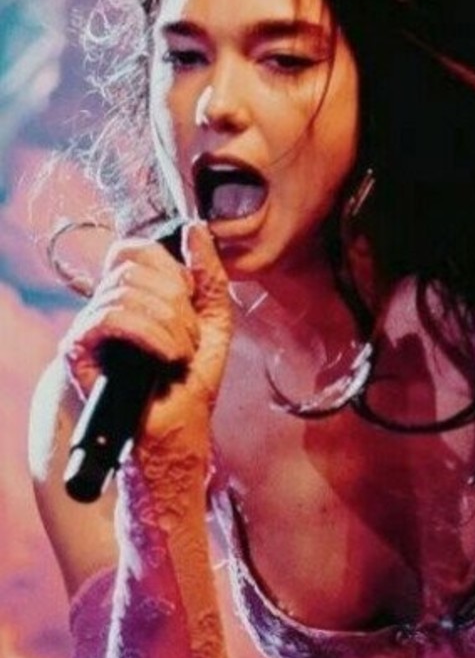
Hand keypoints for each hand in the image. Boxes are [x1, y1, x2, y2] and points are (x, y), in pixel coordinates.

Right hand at [60, 223, 232, 451]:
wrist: (178, 428)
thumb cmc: (192, 380)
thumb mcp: (213, 321)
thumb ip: (209, 274)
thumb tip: (195, 228)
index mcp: (136, 293)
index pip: (137, 249)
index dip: (170, 270)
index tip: (190, 302)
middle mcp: (107, 302)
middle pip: (135, 266)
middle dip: (177, 303)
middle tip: (189, 339)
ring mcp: (90, 324)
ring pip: (126, 292)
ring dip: (170, 326)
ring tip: (180, 355)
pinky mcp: (78, 347)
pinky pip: (108, 317)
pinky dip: (148, 334)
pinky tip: (166, 357)